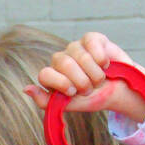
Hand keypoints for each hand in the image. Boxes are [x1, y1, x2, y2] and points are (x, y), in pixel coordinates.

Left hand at [22, 31, 144, 122]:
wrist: (119, 90)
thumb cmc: (93, 98)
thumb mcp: (70, 105)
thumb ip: (46, 101)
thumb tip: (25, 88)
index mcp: (53, 76)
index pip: (44, 74)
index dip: (60, 82)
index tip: (73, 92)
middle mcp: (61, 60)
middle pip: (62, 62)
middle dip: (80, 80)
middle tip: (89, 89)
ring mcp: (76, 47)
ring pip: (79, 55)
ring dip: (94, 72)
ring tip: (99, 79)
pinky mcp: (92, 38)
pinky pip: (91, 43)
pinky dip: (101, 58)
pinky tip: (105, 64)